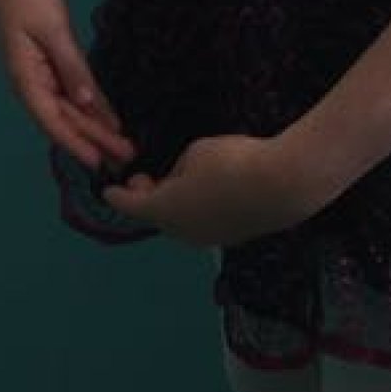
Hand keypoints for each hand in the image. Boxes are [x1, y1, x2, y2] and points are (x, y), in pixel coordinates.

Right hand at [0, 0, 131, 170]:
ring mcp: (43, 72)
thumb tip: (84, 102)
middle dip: (96, 139)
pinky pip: (75, 89)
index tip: (98, 161)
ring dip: (97, 127)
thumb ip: (69, 66)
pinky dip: (93, 104)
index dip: (76, 142)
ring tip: (124, 146)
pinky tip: (110, 119)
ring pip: (73, 108)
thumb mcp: (51, 29)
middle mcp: (33, 82)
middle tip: (127, 158)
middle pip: (67, 119)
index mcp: (25, 78)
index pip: (52, 120)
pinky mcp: (54, 60)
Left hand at [103, 131, 322, 248]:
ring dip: (176, 206)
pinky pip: (207, 223)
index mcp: (163, 211)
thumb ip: (181, 167)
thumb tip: (183, 179)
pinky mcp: (233, 238)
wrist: (283, 184)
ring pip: (182, 222)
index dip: (117, 195)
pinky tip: (212, 193)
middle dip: (150, 198)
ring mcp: (209, 239)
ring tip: (181, 184)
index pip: (130, 204)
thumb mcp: (197, 152)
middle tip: (146, 178)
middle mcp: (181, 233)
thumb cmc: (232, 162)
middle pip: (157, 216)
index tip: (107, 190)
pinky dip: (201, 210)